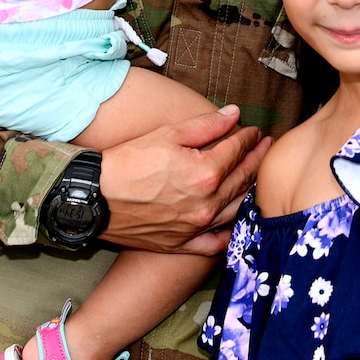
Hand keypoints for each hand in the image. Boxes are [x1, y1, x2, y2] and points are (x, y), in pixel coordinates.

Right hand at [100, 105, 268, 255]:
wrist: (94, 198)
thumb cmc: (128, 161)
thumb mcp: (168, 134)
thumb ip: (206, 125)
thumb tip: (234, 114)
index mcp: (205, 173)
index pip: (236, 151)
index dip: (248, 138)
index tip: (255, 131)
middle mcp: (206, 204)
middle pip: (241, 180)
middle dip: (256, 161)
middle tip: (266, 149)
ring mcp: (195, 228)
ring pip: (235, 211)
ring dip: (249, 192)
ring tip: (256, 178)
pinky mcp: (181, 245)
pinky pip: (214, 243)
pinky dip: (228, 233)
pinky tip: (236, 223)